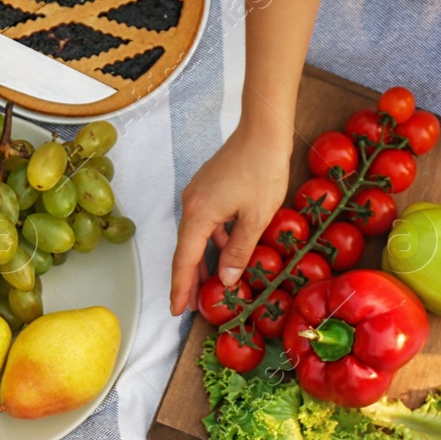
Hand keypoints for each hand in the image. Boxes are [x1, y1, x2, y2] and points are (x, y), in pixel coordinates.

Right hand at [170, 120, 294, 314]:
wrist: (263, 129)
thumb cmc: (263, 169)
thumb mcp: (257, 217)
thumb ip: (239, 251)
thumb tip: (225, 280)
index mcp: (199, 216)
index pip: (185, 261)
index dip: (181, 288)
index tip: (177, 310)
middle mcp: (191, 206)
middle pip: (185, 251)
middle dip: (188, 280)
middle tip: (191, 306)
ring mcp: (197, 195)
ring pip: (195, 237)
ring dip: (201, 261)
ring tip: (208, 285)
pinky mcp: (207, 189)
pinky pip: (204, 223)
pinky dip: (210, 242)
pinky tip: (223, 251)